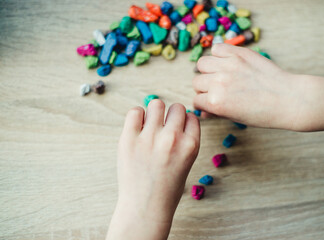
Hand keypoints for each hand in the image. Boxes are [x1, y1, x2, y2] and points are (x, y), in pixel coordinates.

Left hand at [106, 100, 199, 239]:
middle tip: (163, 130)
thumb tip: (178, 114)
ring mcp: (150, 138)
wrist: (145, 207)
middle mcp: (173, 138)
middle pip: (176, 107)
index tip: (177, 130)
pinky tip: (138, 129)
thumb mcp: (187, 162)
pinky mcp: (129, 139)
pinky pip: (135, 111)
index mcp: (191, 145)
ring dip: (154, 113)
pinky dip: (137, 116)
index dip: (184, 122)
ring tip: (150, 127)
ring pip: (156, 104)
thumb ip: (185, 139)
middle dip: (171, 116)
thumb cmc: (167, 187)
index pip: (191, 116)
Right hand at [192, 43, 320, 130]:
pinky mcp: (239, 54)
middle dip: (204, 88)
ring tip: (220, 74)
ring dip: (208, 70)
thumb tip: (203, 110)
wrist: (289, 99)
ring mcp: (228, 66)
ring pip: (203, 64)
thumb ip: (215, 112)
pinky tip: (227, 62)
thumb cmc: (264, 113)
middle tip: (217, 90)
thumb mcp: (235, 118)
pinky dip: (219, 54)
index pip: (196, 100)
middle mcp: (218, 83)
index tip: (210, 103)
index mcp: (215, 102)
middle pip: (197, 82)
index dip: (203, 103)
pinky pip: (217, 48)